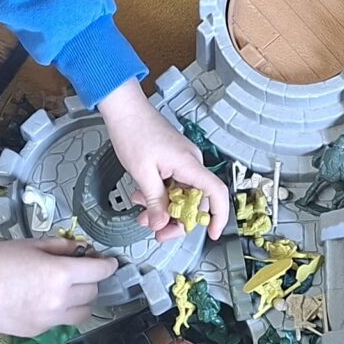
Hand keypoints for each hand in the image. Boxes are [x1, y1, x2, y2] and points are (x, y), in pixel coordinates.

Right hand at [0, 239, 119, 337]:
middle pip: (94, 292)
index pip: (100, 271)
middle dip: (92, 280)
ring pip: (83, 312)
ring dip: (82, 300)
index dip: (108, 265)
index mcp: (61, 274)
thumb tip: (81, 249)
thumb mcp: (32, 244)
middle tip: (81, 271)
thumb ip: (61, 247)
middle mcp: (60, 299)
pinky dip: (61, 311)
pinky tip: (44, 300)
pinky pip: (61, 321)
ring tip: (67, 289)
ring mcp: (50, 319)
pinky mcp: (39, 330)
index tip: (108, 262)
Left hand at [97, 80, 228, 240]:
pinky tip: (142, 197)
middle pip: (196, 200)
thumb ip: (155, 201)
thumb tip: (161, 224)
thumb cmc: (134, 132)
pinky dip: (160, 196)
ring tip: (142, 214)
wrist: (125, 109)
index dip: (218, 215)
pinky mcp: (173, 161)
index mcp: (189, 164)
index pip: (216, 192)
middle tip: (159, 233)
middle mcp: (191, 163)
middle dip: (177, 220)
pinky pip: (173, 185)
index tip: (212, 233)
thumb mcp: (142, 173)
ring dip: (164, 209)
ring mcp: (183, 162)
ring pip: (182, 195)